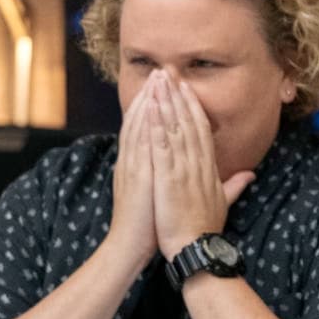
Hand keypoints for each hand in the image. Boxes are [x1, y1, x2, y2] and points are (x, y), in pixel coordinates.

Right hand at [104, 79, 157, 268]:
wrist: (132, 247)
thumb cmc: (150, 225)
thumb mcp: (163, 195)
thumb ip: (175, 179)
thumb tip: (187, 171)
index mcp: (141, 164)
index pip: (148, 128)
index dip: (158, 106)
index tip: (169, 87)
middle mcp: (133, 160)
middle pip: (141, 120)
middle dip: (151, 95)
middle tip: (161, 71)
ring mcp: (132, 166)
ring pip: (138, 126)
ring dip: (147, 101)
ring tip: (156, 80)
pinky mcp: (136, 175)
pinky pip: (138, 144)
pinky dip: (144, 124)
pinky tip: (152, 107)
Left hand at [143, 72, 255, 259]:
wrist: (197, 250)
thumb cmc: (206, 229)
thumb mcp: (224, 203)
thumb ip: (235, 184)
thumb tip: (250, 173)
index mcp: (209, 169)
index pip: (202, 130)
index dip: (193, 106)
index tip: (185, 88)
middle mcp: (198, 164)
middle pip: (189, 123)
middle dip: (179, 96)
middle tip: (169, 72)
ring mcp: (184, 170)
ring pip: (176, 129)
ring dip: (166, 102)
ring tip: (158, 81)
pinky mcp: (169, 178)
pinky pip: (162, 146)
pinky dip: (157, 125)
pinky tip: (151, 107)